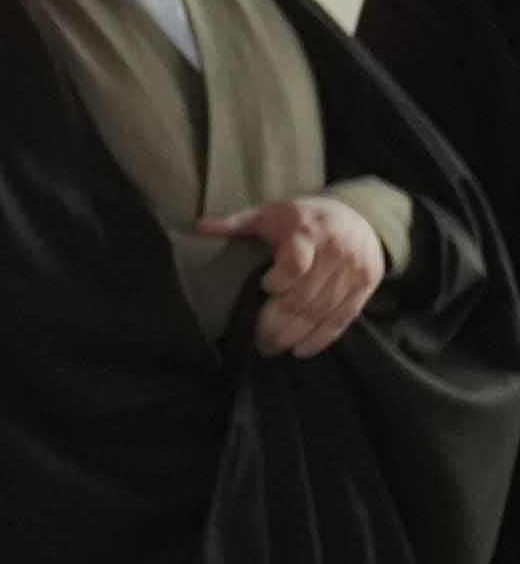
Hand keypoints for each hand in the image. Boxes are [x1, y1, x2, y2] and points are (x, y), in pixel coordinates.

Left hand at [196, 194, 387, 356]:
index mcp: (308, 231)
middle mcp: (335, 252)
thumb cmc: (302, 218)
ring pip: (322, 311)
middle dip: (278, 323)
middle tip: (257, 342)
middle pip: (305, 295)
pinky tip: (300, 351)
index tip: (263, 287)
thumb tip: (198, 225)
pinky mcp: (365, 288)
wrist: (360, 217)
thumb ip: (236, 221)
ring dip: (295, 335)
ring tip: (271, 349)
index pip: (296, 264)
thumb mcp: (270, 213)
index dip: (279, 281)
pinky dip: (321, 338)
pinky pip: (343, 318)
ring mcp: (353, 272)